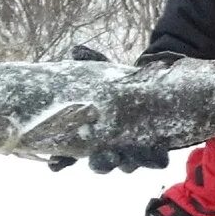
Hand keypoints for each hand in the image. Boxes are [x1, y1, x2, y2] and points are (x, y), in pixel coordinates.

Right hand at [47, 44, 172, 172]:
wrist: (156, 87)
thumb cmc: (123, 84)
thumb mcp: (107, 72)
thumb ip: (93, 63)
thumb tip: (76, 50)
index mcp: (93, 134)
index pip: (70, 154)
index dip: (62, 162)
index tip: (56, 164)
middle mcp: (111, 148)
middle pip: (101, 164)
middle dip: (101, 163)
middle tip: (104, 156)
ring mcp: (133, 152)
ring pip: (127, 165)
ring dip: (127, 162)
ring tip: (128, 154)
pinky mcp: (156, 150)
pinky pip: (155, 161)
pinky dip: (155, 158)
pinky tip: (158, 151)